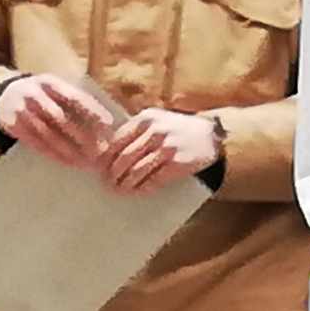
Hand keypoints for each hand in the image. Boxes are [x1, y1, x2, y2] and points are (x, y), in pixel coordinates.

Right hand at [0, 74, 115, 169]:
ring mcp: (21, 110)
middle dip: (82, 134)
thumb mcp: (56, 88)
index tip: (108, 124)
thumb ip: (75, 99)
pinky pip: (35, 143)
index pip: (74, 97)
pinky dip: (53, 154)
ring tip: (86, 161)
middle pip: (60, 118)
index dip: (92, 110)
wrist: (6, 95)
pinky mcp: (13, 125)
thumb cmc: (43, 94)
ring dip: (68, 149)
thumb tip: (107, 120)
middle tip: (100, 149)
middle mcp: (33, 95)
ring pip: (47, 134)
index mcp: (49, 82)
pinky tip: (67, 162)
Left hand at [101, 109, 222, 194]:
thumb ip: (136, 130)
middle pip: (125, 157)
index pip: (117, 140)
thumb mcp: (157, 120)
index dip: (105, 157)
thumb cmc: (179, 130)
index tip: (98, 169)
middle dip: (112, 173)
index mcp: (145, 119)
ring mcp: (168, 147)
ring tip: (119, 190)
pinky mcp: (178, 162)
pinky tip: (137, 192)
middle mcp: (155, 131)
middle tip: (106, 183)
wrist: (211, 136)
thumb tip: (107, 152)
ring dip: (125, 183)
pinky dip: (143, 188)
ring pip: (137, 170)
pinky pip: (154, 179)